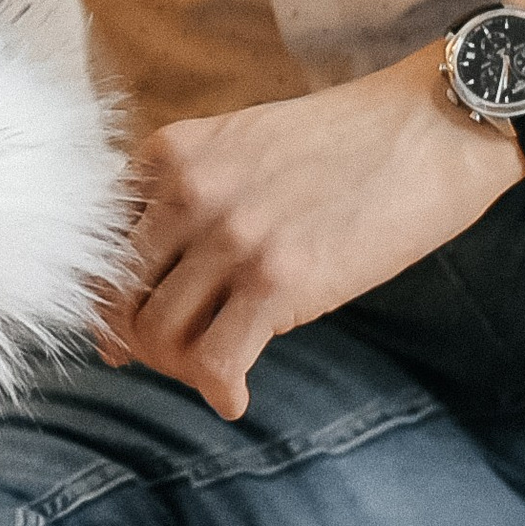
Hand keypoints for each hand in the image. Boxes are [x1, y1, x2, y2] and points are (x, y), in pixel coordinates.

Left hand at [111, 48, 522, 418]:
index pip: (98, 247)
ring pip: (159, 336)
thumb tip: (144, 288)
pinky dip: (220, 391)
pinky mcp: (278, 280)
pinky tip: (237, 396)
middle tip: (176, 356)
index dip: (108, 299)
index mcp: (168, 156)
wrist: (426, 129)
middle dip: (139, 341)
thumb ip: (184, 200)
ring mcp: (230, 237)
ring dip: (181, 368)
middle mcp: (186, 193)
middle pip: (119, 299)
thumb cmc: (338, 145)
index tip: (127, 329)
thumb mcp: (237, 147)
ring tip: (215, 370)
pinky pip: (215, 361)